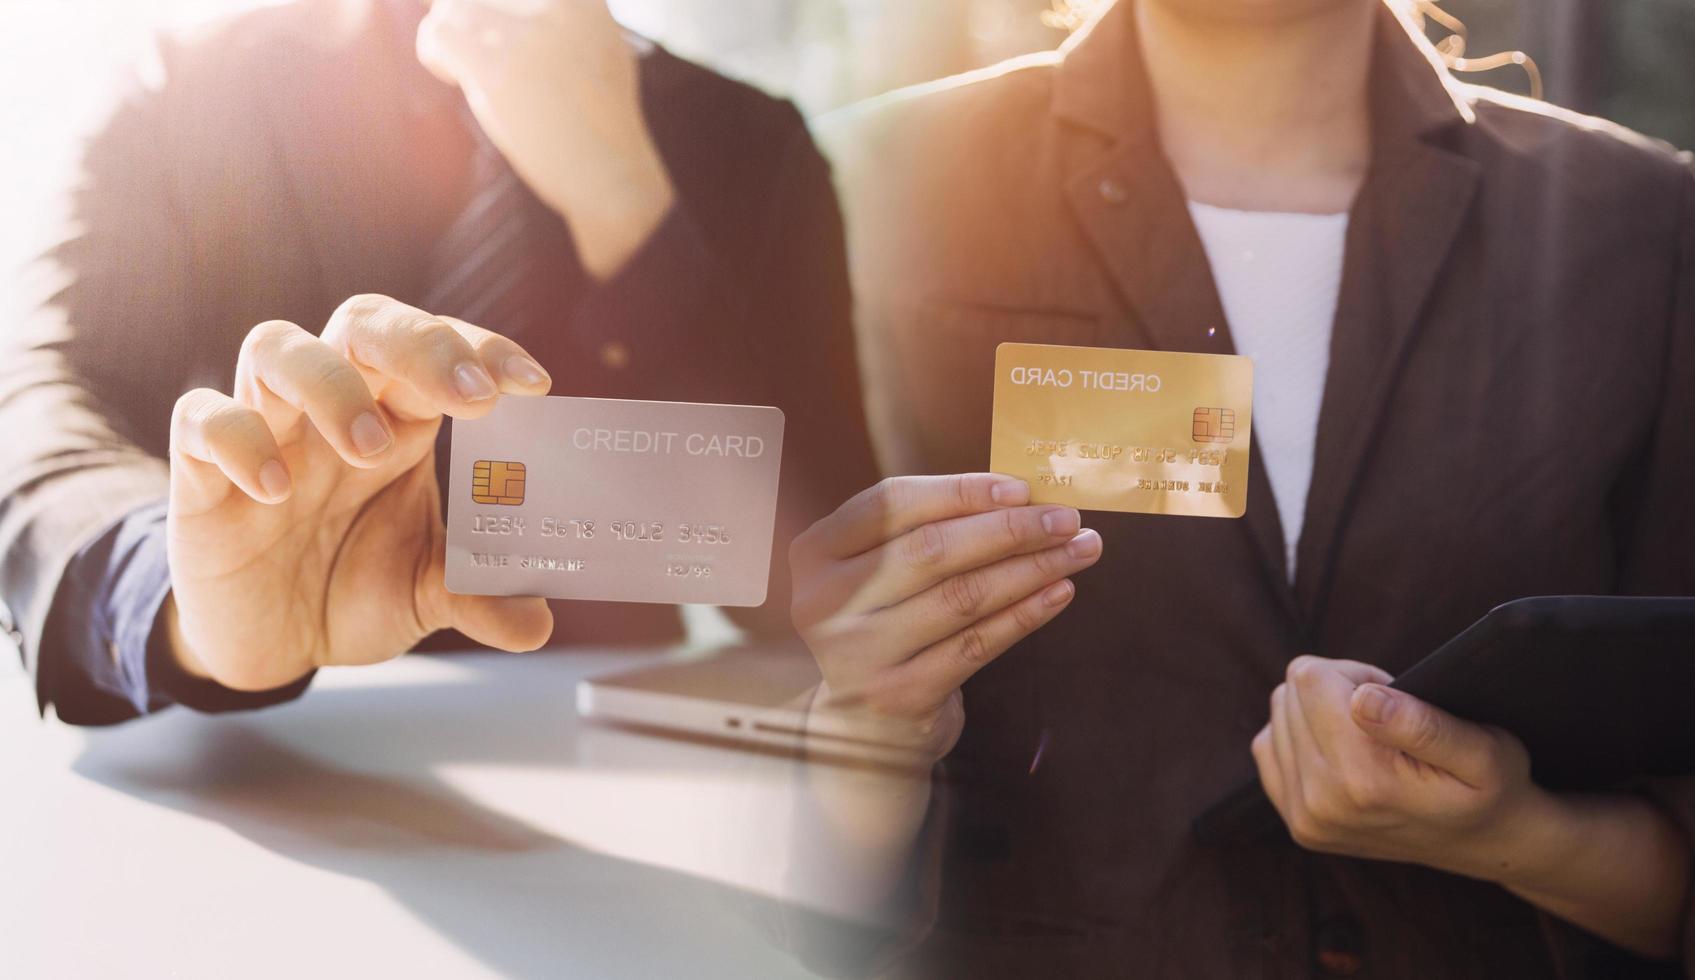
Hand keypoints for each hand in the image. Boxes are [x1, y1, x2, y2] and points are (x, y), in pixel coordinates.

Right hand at [164, 294, 554, 691]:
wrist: (268, 643)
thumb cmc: (352, 589)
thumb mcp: (423, 597)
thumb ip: (477, 598)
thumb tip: (537, 625)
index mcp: (401, 421)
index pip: (439, 351)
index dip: (482, 350)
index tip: (534, 384)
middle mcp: (333, 408)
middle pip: (365, 325)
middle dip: (420, 344)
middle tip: (471, 394)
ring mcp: (265, 430)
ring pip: (277, 347)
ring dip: (331, 385)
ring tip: (368, 447)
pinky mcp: (200, 471)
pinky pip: (202, 417)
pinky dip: (237, 438)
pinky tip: (274, 488)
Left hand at [417, 0, 674, 277]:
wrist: (611, 173)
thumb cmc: (598, 119)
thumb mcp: (599, 44)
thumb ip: (562, 13)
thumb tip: (495, 5)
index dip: (495, 8)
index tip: (501, 40)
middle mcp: (556, 0)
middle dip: (472, 17)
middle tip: (486, 58)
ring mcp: (528, 32)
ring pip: (452, 5)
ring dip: (454, 37)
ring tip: (476, 71)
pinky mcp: (498, 66)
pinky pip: (437, 33)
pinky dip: (437, 56)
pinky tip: (461, 79)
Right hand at [790, 474, 1103, 763]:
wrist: (862, 728)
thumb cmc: (883, 626)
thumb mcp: (877, 573)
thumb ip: (924, 530)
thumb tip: (1020, 497)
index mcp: (815, 552)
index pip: (891, 504)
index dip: (961, 491)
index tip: (1021, 488)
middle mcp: (825, 601)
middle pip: (930, 549)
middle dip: (1009, 529)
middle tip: (1067, 519)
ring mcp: (860, 652)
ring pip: (961, 596)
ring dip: (1030, 568)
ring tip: (1079, 551)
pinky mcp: (901, 693)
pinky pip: (977, 644)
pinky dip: (1025, 614)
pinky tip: (1059, 592)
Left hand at [1251, 656, 1554, 879]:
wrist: (1484, 843)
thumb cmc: (1490, 786)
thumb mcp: (1484, 750)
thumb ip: (1421, 722)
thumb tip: (1361, 698)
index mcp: (1363, 778)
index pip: (1310, 677)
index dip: (1356, 673)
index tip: (1393, 696)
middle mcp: (1322, 802)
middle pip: (1290, 693)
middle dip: (1336, 691)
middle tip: (1386, 719)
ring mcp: (1305, 818)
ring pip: (1279, 714)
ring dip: (1320, 714)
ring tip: (1371, 739)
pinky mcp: (1297, 824)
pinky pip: (1270, 746)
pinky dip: (1303, 739)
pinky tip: (1345, 756)